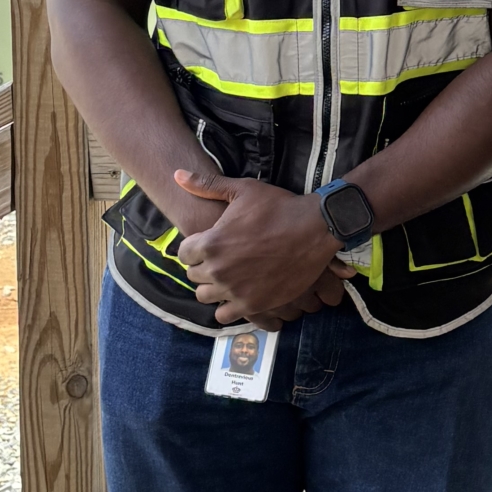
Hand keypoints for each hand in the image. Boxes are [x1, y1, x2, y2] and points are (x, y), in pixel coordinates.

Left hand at [174, 170, 340, 325]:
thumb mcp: (243, 190)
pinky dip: (229, 308)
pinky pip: (225, 316)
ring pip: (206, 297)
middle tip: (222, 261)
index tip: (208, 246)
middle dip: (204, 268)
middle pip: (194, 276)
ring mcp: (235, 290)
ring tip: (229, 279)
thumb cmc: (279, 207)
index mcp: (211, 242)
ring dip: (213, 289)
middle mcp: (218, 269)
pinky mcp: (253, 305)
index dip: (195, 249)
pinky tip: (239, 295)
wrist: (315, 229)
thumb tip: (177, 175)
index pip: (183, 254)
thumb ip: (207, 186)